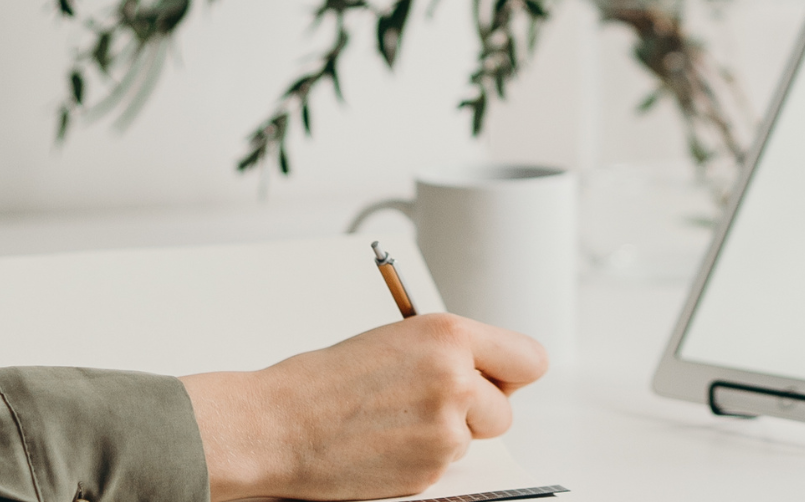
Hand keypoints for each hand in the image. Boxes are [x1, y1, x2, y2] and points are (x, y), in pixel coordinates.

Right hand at [181, 313, 547, 501]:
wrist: (276, 424)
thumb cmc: (325, 381)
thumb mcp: (398, 340)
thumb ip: (449, 352)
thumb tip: (488, 371)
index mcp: (448, 335)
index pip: (528, 359)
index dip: (511, 373)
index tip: (499, 378)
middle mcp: (455, 378)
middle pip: (505, 409)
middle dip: (477, 410)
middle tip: (431, 404)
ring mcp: (445, 427)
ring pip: (475, 439)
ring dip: (447, 434)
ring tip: (396, 421)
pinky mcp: (431, 468)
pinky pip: (446, 465)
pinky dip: (422, 458)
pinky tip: (386, 443)